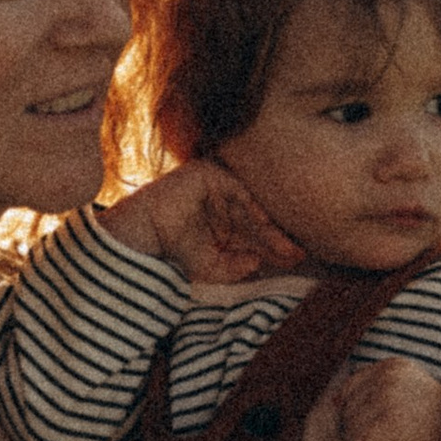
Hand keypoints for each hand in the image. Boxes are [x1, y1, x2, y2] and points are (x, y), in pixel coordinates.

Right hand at [101, 162, 307, 286]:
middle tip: (298, 254)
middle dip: (277, 238)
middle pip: (256, 219)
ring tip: (286, 247)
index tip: (296, 259)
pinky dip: (253, 208)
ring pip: (250, 206)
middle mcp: (221, 202)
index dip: (275, 245)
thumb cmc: (173, 254)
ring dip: (269, 228)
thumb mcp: (213, 266)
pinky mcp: (207, 174)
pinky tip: (268, 226)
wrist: (142, 240)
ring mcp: (215, 186)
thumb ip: (237, 266)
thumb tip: (259, 263)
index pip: (254, 231)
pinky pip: (238, 190)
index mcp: (222, 221)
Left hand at [337, 353, 440, 440]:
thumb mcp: (410, 393)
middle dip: (358, 433)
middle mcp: (388, 378)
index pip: (351, 387)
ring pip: (350, 431)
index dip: (355, 412)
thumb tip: (333, 400)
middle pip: (348, 411)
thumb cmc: (438, 422)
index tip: (374, 430)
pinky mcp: (390, 425)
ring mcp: (388, 400)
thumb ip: (375, 390)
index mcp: (393, 366)